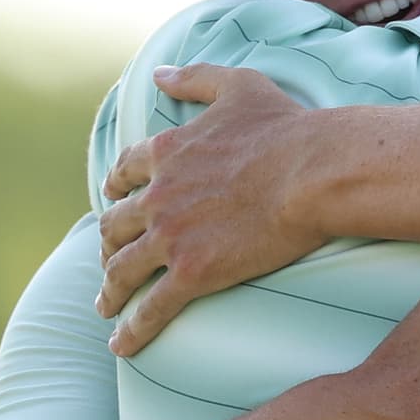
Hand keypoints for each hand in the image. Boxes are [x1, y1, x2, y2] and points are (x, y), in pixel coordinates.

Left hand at [97, 64, 323, 355]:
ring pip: (123, 269)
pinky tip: (121, 345)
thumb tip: (159, 73)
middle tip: (108, 262)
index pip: (125, 174)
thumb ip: (195, 79)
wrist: (313, 172)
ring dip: (110, 291)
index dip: (115, 191)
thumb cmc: (286, 128)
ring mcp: (172, 237)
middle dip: (107, 246)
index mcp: (166, 152)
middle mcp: (158, 196)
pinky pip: (152, 308)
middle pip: (115, 226)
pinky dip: (131, 329)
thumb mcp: (237, 85)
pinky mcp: (193, 273)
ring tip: (105, 308)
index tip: (113, 204)